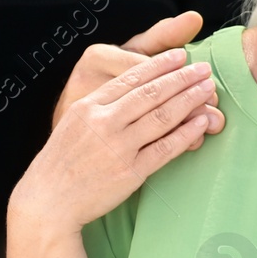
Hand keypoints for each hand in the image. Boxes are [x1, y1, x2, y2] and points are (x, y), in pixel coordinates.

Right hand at [10, 49, 219, 236]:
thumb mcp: (74, 122)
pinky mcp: (130, 172)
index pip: (130, 78)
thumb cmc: (63, 162)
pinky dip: (186, 133)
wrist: (48, 202)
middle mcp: (103, 122)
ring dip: (189, 100)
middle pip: (151, 93)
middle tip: (203, 68)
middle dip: (181, 78)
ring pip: (162, 116)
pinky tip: (201, 122)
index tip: (180, 55)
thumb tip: (138, 89)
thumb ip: (101, 105)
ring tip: (208, 89)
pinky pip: (165, 148)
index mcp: (88, 106)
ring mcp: (118, 147)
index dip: (159, 65)